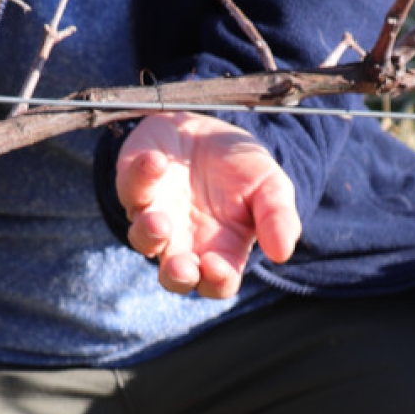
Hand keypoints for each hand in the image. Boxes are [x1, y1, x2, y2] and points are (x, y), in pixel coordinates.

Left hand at [116, 112, 300, 298]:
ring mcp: (156, 216)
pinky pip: (132, 187)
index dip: (216, 281)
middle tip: (181, 265)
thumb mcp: (270, 187)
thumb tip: (282, 253)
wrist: (211, 130)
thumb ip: (278, 218)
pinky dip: (142, 175)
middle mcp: (184, 242)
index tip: (217, 265)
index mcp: (222, 250)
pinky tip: (156, 161)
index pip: (218, 283)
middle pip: (175, 277)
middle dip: (176, 275)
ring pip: (143, 239)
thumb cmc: (242, 168)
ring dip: (149, 233)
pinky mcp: (134, 186)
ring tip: (159, 221)